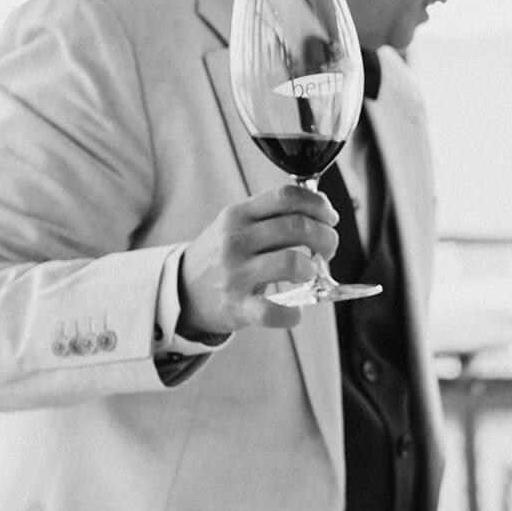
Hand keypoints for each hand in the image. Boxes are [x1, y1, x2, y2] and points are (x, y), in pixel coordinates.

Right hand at [177, 183, 339, 334]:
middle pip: (297, 227)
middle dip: (326, 237)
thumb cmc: (222, 255)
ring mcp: (235, 274)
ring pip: (291, 262)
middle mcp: (236, 240)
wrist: (181, 291)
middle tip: (328, 249)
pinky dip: (293, 314)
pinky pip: (273, 311)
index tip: (330, 218)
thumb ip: (273, 215)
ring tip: (310, 274)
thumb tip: (322, 209)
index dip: (317, 204)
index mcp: (239, 215)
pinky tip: (296, 311)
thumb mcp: (237, 225)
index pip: (286, 196)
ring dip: (312, 269)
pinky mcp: (237, 307)